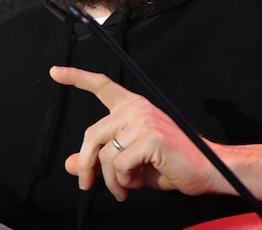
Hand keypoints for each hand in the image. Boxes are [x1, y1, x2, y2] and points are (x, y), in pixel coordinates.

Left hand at [49, 66, 218, 201]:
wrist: (206, 170)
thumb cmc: (170, 165)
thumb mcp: (129, 164)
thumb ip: (101, 160)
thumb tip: (70, 164)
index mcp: (133, 108)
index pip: (102, 86)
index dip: (76, 78)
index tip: (55, 71)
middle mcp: (137, 109)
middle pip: (92, 133)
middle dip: (86, 164)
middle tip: (86, 184)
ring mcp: (144, 120)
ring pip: (105, 154)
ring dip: (110, 179)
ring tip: (122, 189)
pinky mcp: (150, 137)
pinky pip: (119, 163)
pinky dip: (123, 181)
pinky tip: (134, 184)